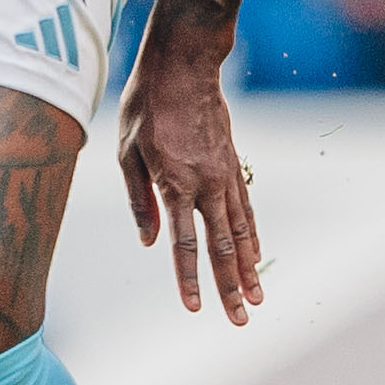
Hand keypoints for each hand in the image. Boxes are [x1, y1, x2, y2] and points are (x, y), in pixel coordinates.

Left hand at [117, 38, 264, 324]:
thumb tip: (148, 241)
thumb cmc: (147, 104)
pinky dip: (253, 235)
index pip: (184, 244)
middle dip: (231, 288)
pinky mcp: (233, 164)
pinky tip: (257, 255)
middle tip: (241, 320)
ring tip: (258, 298)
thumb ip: (139, 198)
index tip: (196, 309)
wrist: (185, 64)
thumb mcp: (126, 150)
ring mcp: (225, 175)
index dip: (189, 280)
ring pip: (240, 231)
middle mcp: (206, 185)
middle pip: (221, 247)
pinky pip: (245, 207)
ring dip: (249, 268)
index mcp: (175, 184)